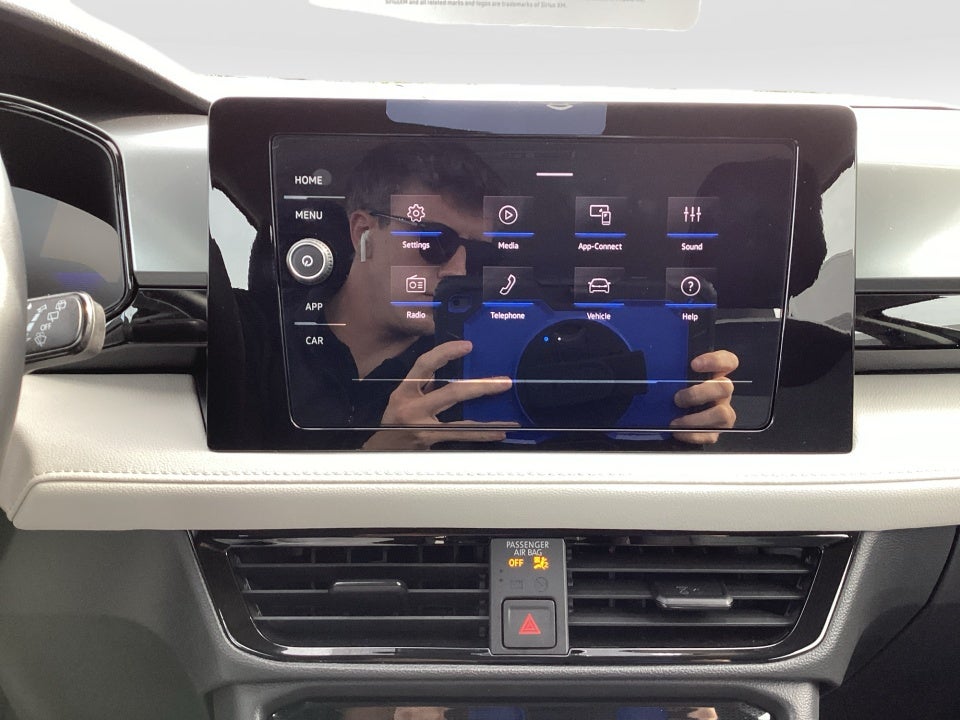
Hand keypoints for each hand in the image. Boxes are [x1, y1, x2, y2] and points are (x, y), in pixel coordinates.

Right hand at [362, 340, 515, 449]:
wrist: (378, 453)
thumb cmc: (394, 422)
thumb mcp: (402, 398)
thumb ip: (423, 384)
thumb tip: (447, 368)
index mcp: (404, 390)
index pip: (425, 365)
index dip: (446, 353)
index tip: (468, 346)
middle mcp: (412, 407)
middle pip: (451, 393)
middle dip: (480, 386)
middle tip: (503, 382)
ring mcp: (422, 427)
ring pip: (460, 419)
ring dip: (487, 417)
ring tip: (507, 411)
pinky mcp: (431, 442)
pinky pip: (461, 437)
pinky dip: (482, 433)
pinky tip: (499, 431)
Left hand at [670, 350, 738, 444]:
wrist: (663, 419)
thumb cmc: (670, 393)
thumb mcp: (671, 379)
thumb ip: (672, 372)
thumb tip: (657, 367)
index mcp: (714, 375)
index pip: (728, 361)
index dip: (715, 361)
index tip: (694, 364)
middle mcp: (721, 394)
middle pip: (725, 387)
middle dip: (699, 393)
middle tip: (677, 399)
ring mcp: (721, 414)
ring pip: (723, 414)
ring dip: (697, 418)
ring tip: (676, 421)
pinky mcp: (714, 432)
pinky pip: (710, 436)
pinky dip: (692, 435)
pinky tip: (677, 432)